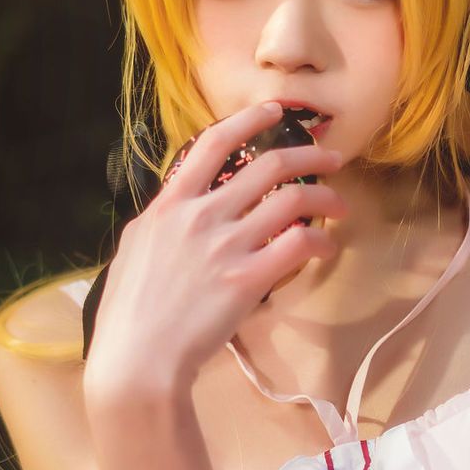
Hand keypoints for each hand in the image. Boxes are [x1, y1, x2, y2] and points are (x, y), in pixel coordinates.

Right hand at [82, 98, 346, 406]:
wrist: (138, 358)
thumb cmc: (130, 314)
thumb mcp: (135, 252)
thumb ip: (163, 224)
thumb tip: (179, 210)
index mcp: (169, 206)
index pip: (212, 144)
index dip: (248, 120)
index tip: (274, 111)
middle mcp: (200, 216)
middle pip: (268, 166)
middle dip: (309, 155)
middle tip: (331, 158)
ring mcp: (227, 246)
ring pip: (292, 200)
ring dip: (325, 198)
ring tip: (339, 206)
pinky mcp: (249, 279)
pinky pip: (298, 245)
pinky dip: (318, 243)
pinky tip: (324, 250)